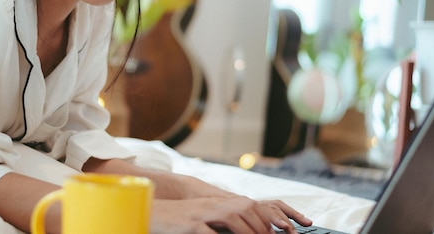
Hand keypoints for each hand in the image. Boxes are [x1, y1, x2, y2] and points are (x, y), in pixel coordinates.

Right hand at [150, 196, 312, 233]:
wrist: (153, 213)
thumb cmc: (180, 221)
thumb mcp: (205, 218)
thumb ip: (224, 223)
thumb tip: (246, 229)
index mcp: (218, 202)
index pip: (249, 205)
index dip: (267, 217)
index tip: (281, 230)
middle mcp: (213, 205)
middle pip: (245, 209)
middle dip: (262, 225)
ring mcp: (202, 214)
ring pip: (233, 217)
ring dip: (249, 231)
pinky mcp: (190, 225)